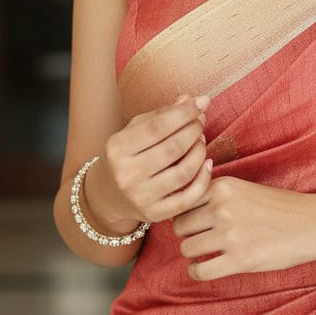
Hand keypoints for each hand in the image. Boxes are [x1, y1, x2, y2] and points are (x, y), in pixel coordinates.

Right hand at [85, 94, 212, 231]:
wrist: (108, 194)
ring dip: (200, 151)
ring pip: (183, 172)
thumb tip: (189, 99)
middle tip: (201, 121)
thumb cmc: (127, 154)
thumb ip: (162, 114)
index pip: (158, 126)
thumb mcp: (136, 130)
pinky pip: (188, 198)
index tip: (202, 101)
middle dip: (194, 130)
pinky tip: (207, 163)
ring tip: (201, 139)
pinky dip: (203, 179)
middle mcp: (126, 174)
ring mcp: (140, 197)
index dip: (184, 113)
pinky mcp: (154, 214)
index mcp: (117, 148)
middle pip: (173, 148)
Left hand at [171, 177, 315, 280]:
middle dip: (187, 235)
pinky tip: (207, 268)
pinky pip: (200, 271)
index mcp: (223, 186)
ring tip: (207, 254)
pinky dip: (198, 272)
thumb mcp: (244, 188)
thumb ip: (215, 195)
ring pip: (187, 249)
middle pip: (179, 227)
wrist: (312, 224)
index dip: (186, 214)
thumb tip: (180, 207)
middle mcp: (222, 207)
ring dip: (194, 254)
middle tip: (202, 240)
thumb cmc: (279, 207)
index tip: (194, 223)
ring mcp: (230, 234)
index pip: (182, 202)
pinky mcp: (239, 260)